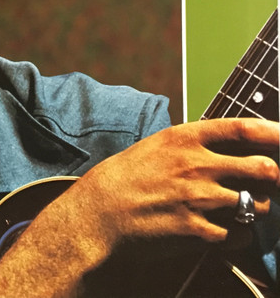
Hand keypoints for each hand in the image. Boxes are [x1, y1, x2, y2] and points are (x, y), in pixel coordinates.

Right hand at [0, 119, 278, 297]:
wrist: (100, 212)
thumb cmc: (126, 177)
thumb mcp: (156, 146)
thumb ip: (192, 145)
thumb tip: (227, 148)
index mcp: (184, 138)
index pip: (240, 128)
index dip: (273, 131)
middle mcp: (197, 165)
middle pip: (262, 168)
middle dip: (273, 175)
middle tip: (268, 179)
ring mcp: (199, 199)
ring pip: (257, 205)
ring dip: (255, 209)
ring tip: (237, 209)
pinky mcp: (198, 231)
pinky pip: (238, 235)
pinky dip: (236, 234)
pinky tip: (219, 230)